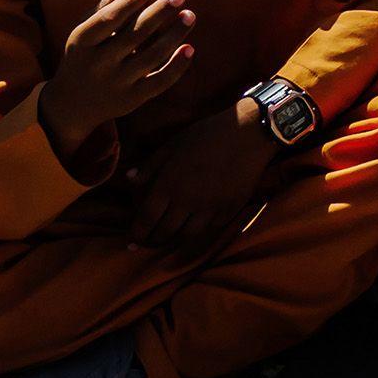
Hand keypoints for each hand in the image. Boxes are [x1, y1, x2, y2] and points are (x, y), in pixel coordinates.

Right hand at [45, 0, 197, 145]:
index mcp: (81, 43)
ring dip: (174, 35)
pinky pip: (159, 82)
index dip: (126, 4)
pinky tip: (190, 47)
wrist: (73, 104)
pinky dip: (177, 66)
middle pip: (134, 36)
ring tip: (189, 15)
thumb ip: (104, 8)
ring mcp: (116, 84)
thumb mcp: (85, 32)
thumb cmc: (84, 56)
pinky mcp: (131, 100)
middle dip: (158, 13)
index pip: (106, 20)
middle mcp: (98, 65)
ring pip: (151, 57)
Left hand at [126, 101, 277, 256]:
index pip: (146, 219)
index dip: (136, 234)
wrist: (248, 133)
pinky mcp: (228, 210)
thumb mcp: (173, 144)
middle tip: (147, 243)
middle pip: (164, 232)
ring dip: (174, 240)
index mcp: (168, 185)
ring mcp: (209, 208)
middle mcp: (186, 201)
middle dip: (152, 242)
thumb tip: (129, 180)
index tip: (130, 241)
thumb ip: (150, 165)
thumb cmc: (207, 135)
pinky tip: (194, 227)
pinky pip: (210, 229)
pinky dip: (199, 231)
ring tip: (169, 238)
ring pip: (186, 236)